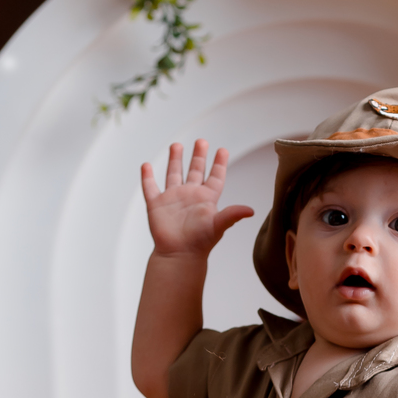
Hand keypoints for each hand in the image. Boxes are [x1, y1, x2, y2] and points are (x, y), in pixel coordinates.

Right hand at [141, 139, 253, 259]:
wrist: (179, 255)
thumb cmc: (200, 243)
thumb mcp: (218, 225)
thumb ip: (232, 215)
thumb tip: (251, 210)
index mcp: (206, 199)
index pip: (215, 177)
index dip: (219, 164)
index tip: (222, 150)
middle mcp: (190, 196)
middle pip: (195, 171)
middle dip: (198, 156)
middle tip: (201, 141)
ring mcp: (173, 199)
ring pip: (174, 174)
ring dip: (175, 160)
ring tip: (177, 145)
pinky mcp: (157, 205)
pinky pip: (150, 188)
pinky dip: (147, 177)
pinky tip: (146, 166)